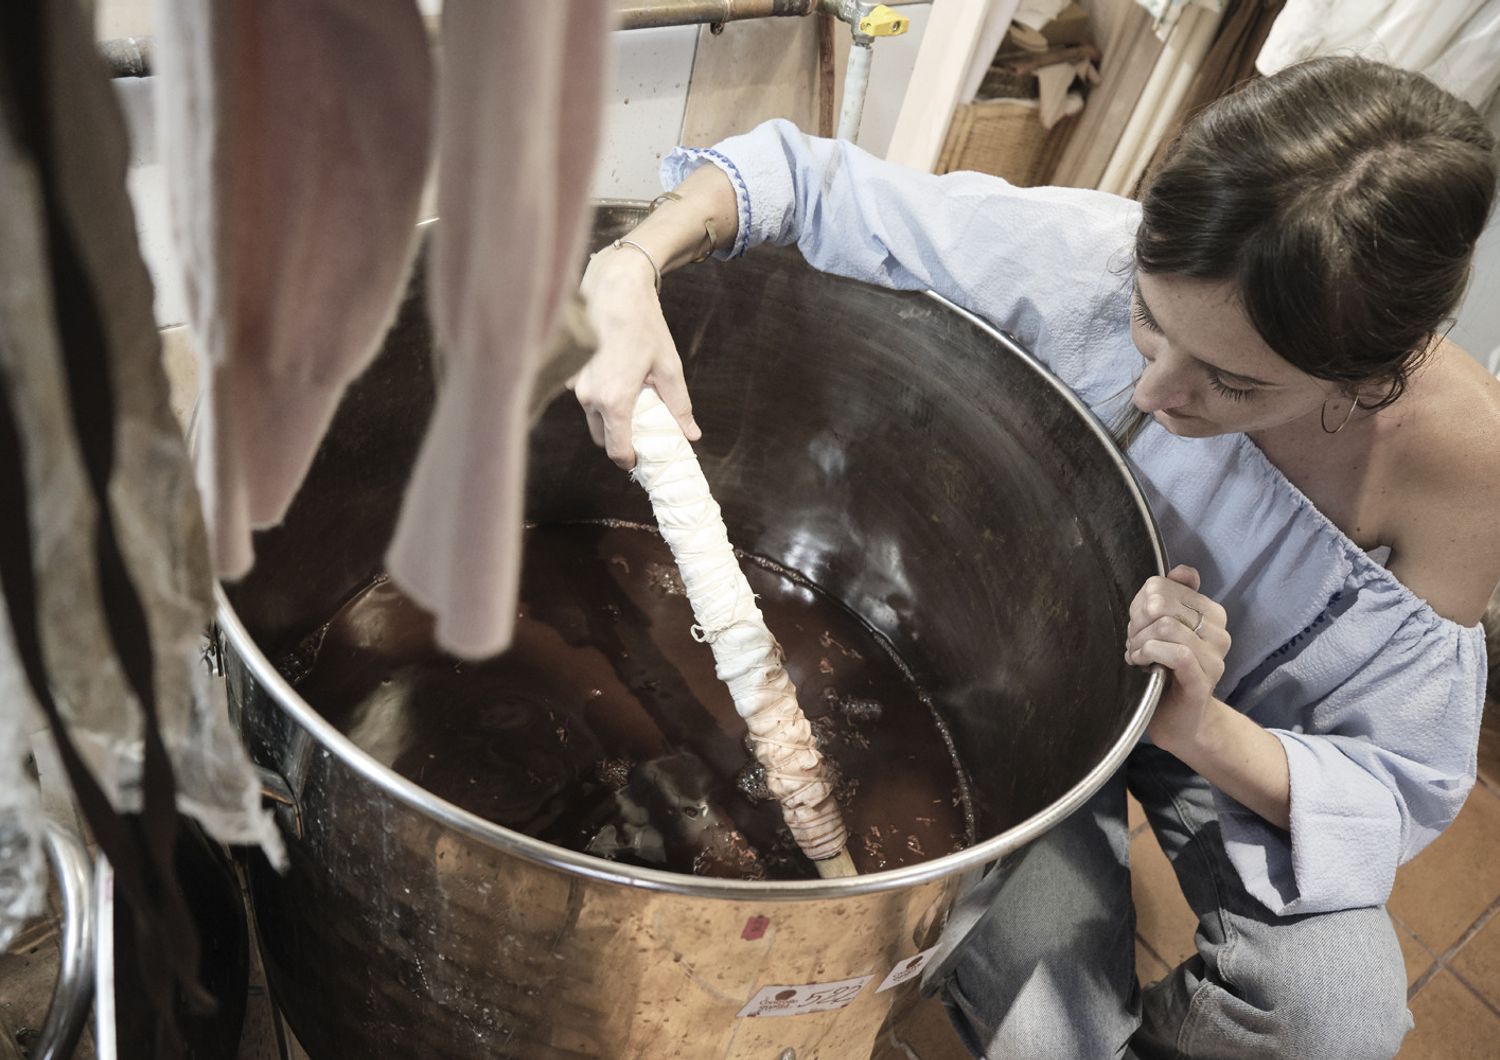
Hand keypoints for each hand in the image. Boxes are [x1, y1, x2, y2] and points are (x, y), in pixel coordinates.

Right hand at [571, 244, 699, 468]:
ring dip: (610, 419)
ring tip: (634, 402)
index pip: (617, 451)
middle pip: (602, 438)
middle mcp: (590, 398)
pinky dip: (600, 399)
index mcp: (614, 401)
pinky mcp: (571, 373)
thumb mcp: (669, 367)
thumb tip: (691, 434)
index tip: (643, 458)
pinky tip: (619, 382)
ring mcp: (576, 385)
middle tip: (642, 431)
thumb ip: (679, 405)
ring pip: (592, 418)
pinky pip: (586, 398)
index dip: (631, 460)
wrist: (614, 288)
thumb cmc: (643, 325)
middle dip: (621, 440)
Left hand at [1125, 565, 1230, 753]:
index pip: (1162, 586)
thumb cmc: (1167, 671)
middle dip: (1136, 621)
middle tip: (1133, 640)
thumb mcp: (1164, 630)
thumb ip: (1171, 598)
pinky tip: (1139, 662)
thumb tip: (1181, 570)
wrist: (1179, 720)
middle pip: (1160, 603)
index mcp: (1211, 613)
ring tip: (1134, 653)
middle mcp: (1219, 632)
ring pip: (1165, 625)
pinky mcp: (1203, 679)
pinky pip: (1176, 653)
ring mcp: (1215, 657)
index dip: (1138, 603)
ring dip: (1139, 640)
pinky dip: (1149, 653)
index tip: (1135, 623)